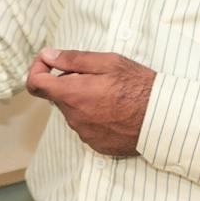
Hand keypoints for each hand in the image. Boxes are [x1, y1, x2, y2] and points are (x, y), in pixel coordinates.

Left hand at [25, 49, 153, 158]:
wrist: (164, 118)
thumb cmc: (139, 86)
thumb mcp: (108, 62)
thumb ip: (73, 59)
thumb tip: (47, 56)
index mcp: (73, 94)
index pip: (35, 84)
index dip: (37, 69)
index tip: (48, 63)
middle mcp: (74, 118)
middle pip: (58, 96)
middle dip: (70, 84)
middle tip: (97, 77)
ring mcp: (85, 134)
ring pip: (73, 112)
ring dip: (83, 101)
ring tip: (111, 94)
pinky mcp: (97, 145)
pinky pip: (86, 127)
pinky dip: (94, 117)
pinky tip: (115, 111)